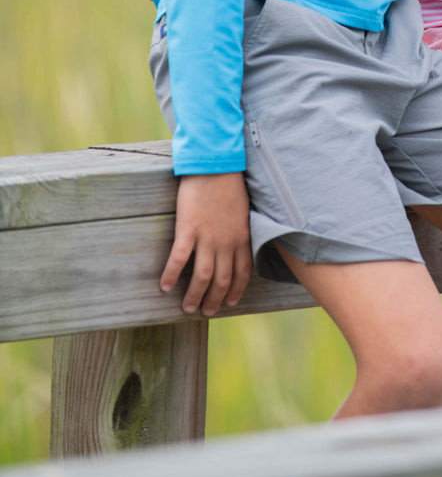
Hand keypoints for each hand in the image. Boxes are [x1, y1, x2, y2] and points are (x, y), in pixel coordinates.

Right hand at [160, 172, 252, 314]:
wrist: (215, 166)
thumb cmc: (229, 185)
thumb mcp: (242, 211)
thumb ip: (239, 231)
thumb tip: (235, 246)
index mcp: (241, 237)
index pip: (242, 272)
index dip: (236, 290)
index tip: (230, 302)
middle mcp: (226, 242)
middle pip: (222, 280)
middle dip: (214, 299)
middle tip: (205, 311)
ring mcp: (207, 237)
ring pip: (202, 276)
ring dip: (194, 295)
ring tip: (187, 307)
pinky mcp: (188, 229)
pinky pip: (179, 259)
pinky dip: (171, 275)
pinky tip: (164, 286)